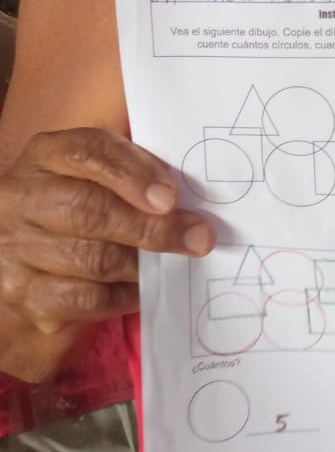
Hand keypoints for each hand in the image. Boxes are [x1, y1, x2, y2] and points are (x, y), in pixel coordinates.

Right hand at [0, 127, 214, 372]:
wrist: (27, 249)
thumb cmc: (78, 203)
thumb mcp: (95, 174)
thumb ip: (133, 173)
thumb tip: (187, 199)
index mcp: (45, 156)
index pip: (86, 152)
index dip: (132, 173)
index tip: (171, 197)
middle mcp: (21, 198)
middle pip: (90, 212)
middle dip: (152, 228)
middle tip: (198, 237)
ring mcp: (16, 248)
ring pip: (92, 260)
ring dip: (144, 264)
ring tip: (176, 262)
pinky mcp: (25, 293)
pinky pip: (86, 299)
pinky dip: (124, 295)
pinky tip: (142, 287)